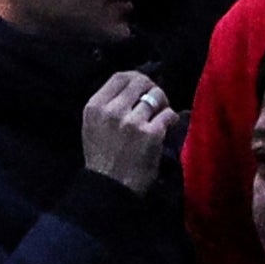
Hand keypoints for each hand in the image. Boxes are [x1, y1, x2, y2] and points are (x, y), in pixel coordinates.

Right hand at [79, 69, 183, 190]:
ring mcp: (132, 122)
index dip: (135, 78)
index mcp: (95, 106)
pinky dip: (172, 119)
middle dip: (151, 88)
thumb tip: (132, 88)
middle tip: (156, 100)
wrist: (110, 187)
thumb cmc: (102, 158)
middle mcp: (112, 111)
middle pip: (140, 82)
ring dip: (163, 104)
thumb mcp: (93, 126)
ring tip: (162, 115)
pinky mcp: (151, 134)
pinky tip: (168, 126)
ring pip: (157, 96)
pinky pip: (169, 114)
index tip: (142, 88)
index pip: (120, 76)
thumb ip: (107, 105)